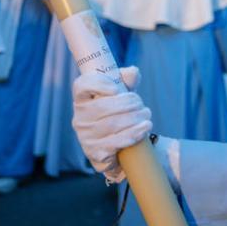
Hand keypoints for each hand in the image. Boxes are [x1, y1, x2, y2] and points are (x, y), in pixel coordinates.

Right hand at [72, 66, 151, 182]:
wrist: (118, 146)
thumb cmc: (119, 114)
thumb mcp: (122, 94)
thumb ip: (126, 80)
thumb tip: (133, 72)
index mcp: (82, 100)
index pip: (82, 86)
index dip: (98, 85)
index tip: (115, 89)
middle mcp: (80, 118)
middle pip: (102, 107)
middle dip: (127, 104)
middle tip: (142, 106)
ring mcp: (85, 137)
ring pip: (111, 125)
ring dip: (134, 119)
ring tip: (147, 116)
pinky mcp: (95, 153)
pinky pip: (114, 143)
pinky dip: (132, 134)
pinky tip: (144, 129)